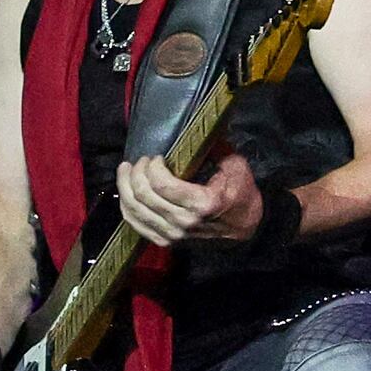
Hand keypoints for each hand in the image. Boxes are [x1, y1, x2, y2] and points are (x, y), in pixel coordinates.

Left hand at [119, 150, 259, 255]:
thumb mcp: (237, 168)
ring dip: (125, 186)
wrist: (244, 230)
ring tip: (127, 171)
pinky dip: (126, 206)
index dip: (152, 167)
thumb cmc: (242, 196)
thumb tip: (200, 129)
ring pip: (134, 209)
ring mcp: (173, 234)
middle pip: (143, 195)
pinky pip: (135, 223)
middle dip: (135, 173)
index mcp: (203, 204)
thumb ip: (217, 148)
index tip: (157, 157)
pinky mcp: (165, 241)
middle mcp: (184, 222)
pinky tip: (127, 192)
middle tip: (140, 161)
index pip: (161, 184)